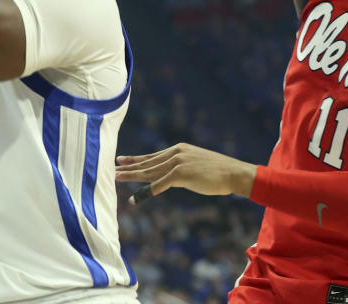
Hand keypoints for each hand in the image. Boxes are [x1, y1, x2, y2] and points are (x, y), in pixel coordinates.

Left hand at [115, 143, 257, 203]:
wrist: (233, 173)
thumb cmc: (218, 172)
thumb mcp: (196, 165)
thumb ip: (181, 168)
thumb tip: (171, 176)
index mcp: (179, 149)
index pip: (153, 156)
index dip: (137, 159)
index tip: (122, 160)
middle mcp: (176, 153)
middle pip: (148, 162)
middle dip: (130, 166)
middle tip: (114, 168)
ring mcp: (178, 162)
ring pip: (150, 171)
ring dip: (132, 176)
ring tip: (117, 178)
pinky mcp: (181, 174)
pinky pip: (160, 184)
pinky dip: (147, 191)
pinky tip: (136, 198)